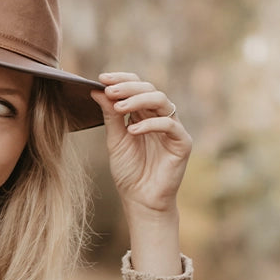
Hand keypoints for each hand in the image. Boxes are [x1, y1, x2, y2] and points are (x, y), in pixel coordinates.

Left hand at [90, 73, 191, 215]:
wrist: (141, 200)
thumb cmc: (129, 172)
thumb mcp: (115, 141)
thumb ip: (110, 116)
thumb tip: (98, 90)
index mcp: (144, 114)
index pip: (137, 87)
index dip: (122, 79)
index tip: (102, 79)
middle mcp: (159, 117)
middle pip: (149, 89)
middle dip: (128, 88)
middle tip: (109, 90)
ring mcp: (172, 128)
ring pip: (161, 101)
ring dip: (138, 100)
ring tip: (118, 107)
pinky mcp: (182, 142)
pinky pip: (169, 124)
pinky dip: (150, 124)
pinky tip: (132, 130)